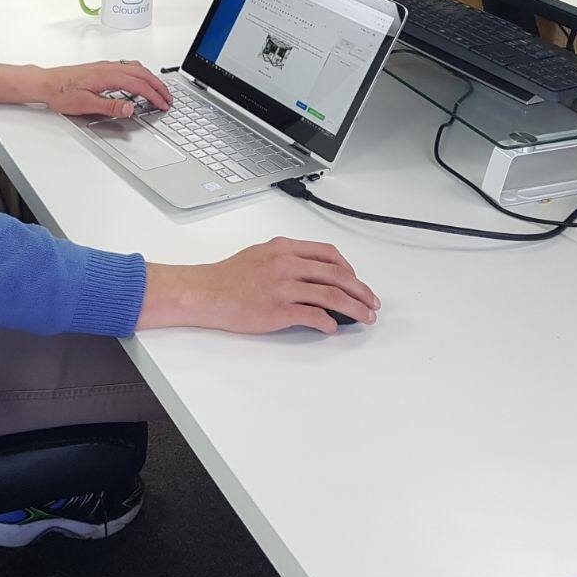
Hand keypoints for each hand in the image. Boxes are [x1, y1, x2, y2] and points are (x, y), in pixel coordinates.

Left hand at [0, 60, 171, 117]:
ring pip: (136, 68)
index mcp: (108, 75)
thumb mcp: (86, 104)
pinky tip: (138, 81)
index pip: (139, 85)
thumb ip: (110, 107)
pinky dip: (140, 74)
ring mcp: (106, 66)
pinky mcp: (102, 68)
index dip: (154, 95)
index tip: (163, 105)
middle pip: (142, 73)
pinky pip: (128, 67)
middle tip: (168, 98)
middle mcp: (109, 67)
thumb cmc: (61, 92)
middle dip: (158, 86)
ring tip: (158, 90)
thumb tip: (131, 108)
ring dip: (150, 78)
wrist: (46, 83)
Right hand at [137, 237, 379, 334]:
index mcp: (283, 248)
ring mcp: (283, 288)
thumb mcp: (261, 255)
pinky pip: (312, 316)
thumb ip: (288, 259)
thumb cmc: (228, 277)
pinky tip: (333, 327)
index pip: (328, 254)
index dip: (348, 269)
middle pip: (337, 275)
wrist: (204, 292)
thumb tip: (315, 274)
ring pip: (331, 296)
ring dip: (354, 308)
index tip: (356, 281)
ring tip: (364, 317)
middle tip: (372, 302)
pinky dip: (328, 322)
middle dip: (361, 290)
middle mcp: (286, 264)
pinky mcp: (278, 311)